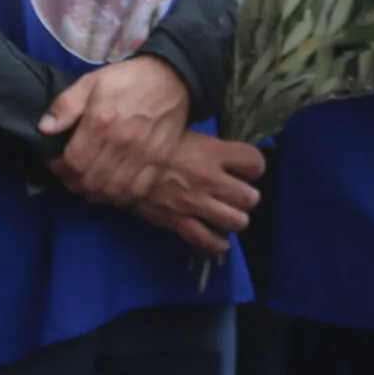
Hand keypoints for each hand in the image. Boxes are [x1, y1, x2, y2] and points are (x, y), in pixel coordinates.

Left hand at [41, 54, 189, 205]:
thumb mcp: (91, 82)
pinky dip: (120, 197)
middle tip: (69, 176)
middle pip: (90, 181)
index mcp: (101, 123)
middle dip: (74, 183)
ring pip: (111, 191)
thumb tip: (45, 129)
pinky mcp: (158, 162)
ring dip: (95, 193)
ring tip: (87, 184)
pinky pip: (136, 192)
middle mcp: (122, 144)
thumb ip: (66, 105)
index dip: (59, 168)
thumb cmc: (127, 79)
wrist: (172, 78)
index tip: (55, 164)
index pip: (73, 162)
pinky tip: (112, 189)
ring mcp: (143, 156)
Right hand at [131, 132, 263, 255]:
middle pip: (250, 197)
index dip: (254, 166)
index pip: (254, 163)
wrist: (119, 164)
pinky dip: (218, 243)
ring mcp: (196, 203)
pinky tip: (219, 239)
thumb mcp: (182, 132)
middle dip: (247, 196)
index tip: (247, 168)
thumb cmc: (151, 143)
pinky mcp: (180, 222)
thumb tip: (223, 147)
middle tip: (237, 193)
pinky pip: (208, 241)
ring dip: (236, 218)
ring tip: (229, 213)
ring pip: (237, 221)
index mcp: (213, 152)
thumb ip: (206, 143)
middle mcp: (210, 179)